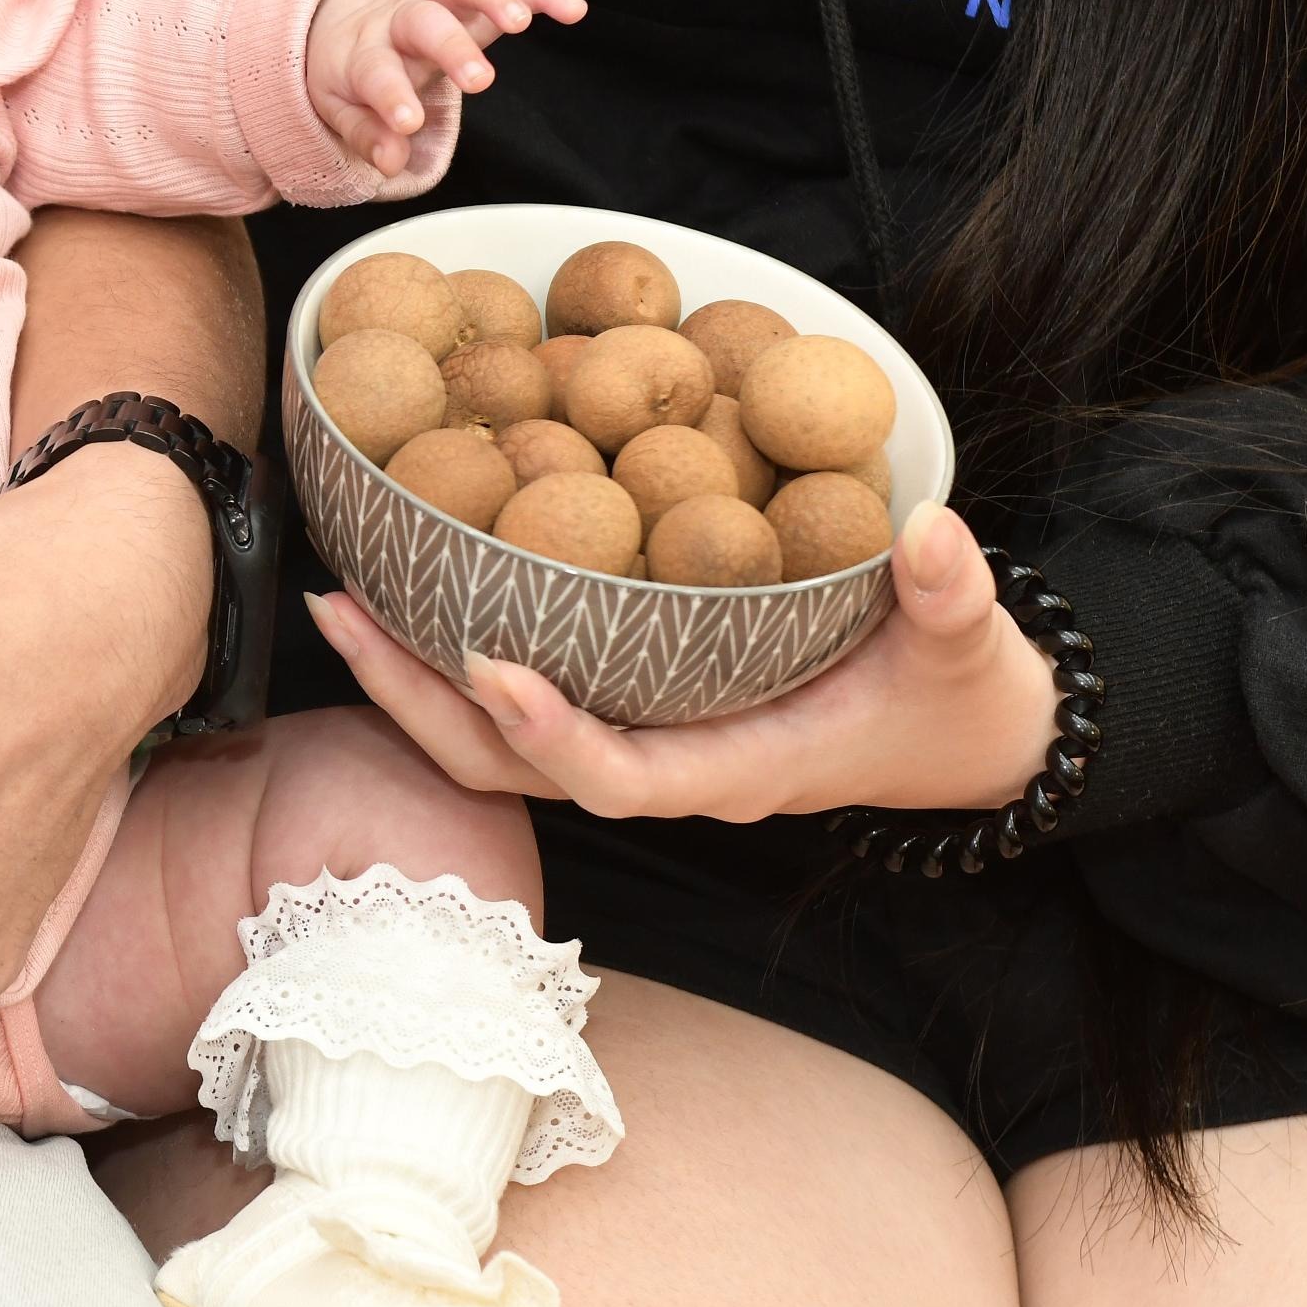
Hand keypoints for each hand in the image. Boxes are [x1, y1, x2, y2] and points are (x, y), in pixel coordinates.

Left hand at [303, 0, 581, 188]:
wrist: (344, 13)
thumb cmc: (353, 72)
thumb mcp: (345, 110)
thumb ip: (368, 135)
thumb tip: (391, 161)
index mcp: (364, 55)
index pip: (375, 71)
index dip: (390, 96)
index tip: (408, 122)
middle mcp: (399, 21)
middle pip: (423, 22)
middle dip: (452, 47)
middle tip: (480, 79)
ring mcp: (435, 0)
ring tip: (522, 21)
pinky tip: (573, 9)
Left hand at [308, 502, 1054, 820]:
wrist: (958, 732)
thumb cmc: (954, 694)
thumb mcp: (966, 644)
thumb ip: (952, 595)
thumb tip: (935, 530)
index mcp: (737, 766)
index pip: (623, 776)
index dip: (551, 734)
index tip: (488, 666)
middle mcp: (670, 766)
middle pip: (517, 765)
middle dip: (425, 700)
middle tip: (345, 613)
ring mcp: (641, 743)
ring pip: (498, 743)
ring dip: (414, 679)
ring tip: (341, 599)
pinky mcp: (629, 709)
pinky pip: (519, 702)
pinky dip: (453, 656)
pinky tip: (403, 588)